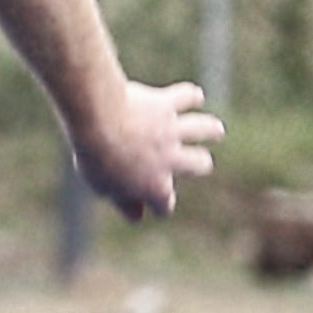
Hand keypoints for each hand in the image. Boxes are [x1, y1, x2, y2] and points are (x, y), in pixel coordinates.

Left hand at [74, 78, 222, 219]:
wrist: (101, 122)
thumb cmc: (96, 158)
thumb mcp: (104, 188)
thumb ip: (123, 202)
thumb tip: (137, 216)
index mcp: (155, 186)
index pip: (165, 204)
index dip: (160, 207)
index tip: (157, 208)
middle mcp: (172, 159)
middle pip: (199, 163)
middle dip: (200, 163)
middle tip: (200, 161)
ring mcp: (171, 130)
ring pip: (204, 129)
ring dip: (211, 129)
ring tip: (216, 131)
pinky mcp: (166, 104)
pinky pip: (187, 98)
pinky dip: (192, 97)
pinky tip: (194, 97)